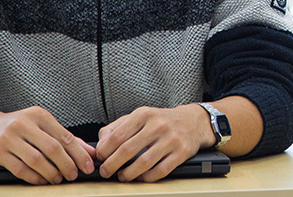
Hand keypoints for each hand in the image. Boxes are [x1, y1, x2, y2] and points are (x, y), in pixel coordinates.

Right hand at [0, 106, 94, 184]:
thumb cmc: (20, 127)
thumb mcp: (42, 125)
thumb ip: (65, 138)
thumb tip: (89, 152)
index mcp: (39, 115)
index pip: (64, 136)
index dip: (79, 153)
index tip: (88, 166)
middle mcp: (24, 124)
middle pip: (52, 148)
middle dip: (66, 164)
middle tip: (73, 175)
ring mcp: (9, 137)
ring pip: (36, 160)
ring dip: (51, 173)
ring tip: (58, 179)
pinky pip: (19, 168)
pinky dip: (34, 177)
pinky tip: (42, 180)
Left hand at [95, 105, 214, 181]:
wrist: (193, 121)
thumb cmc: (162, 120)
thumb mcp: (140, 116)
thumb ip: (117, 127)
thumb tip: (100, 144)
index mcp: (144, 114)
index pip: (117, 136)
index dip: (105, 150)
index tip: (99, 158)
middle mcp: (158, 125)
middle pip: (127, 150)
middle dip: (112, 165)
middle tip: (106, 171)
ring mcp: (171, 139)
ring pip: (143, 163)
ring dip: (128, 174)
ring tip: (122, 176)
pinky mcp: (181, 153)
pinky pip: (160, 171)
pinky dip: (147, 177)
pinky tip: (141, 177)